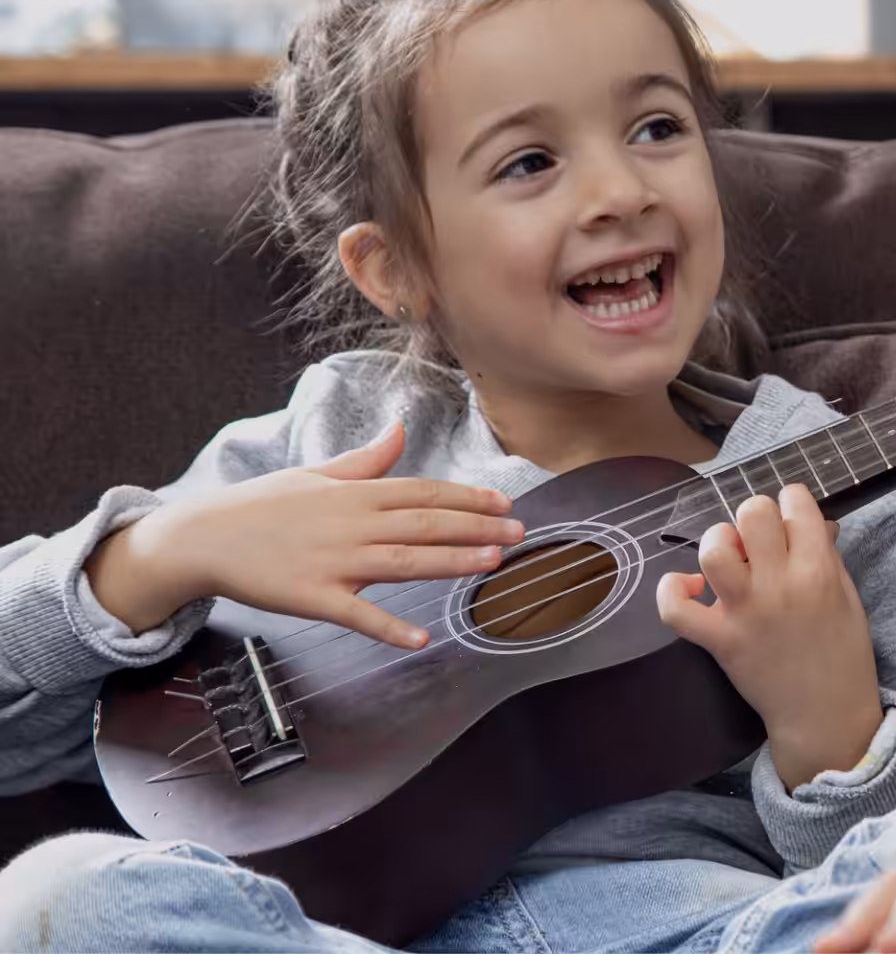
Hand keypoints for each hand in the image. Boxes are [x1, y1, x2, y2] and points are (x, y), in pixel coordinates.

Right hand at [88, 422, 522, 648]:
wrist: (202, 538)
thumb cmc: (260, 507)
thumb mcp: (314, 474)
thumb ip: (365, 461)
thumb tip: (399, 432)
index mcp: (355, 494)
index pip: (423, 491)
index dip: (467, 497)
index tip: (503, 503)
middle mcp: (352, 524)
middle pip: (425, 523)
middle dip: (476, 527)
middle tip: (518, 533)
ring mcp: (334, 561)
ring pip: (404, 561)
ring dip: (451, 562)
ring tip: (491, 562)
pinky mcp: (313, 596)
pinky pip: (357, 614)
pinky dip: (388, 627)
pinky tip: (420, 637)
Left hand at [656, 483, 881, 787]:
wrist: (826, 715)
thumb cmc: (843, 654)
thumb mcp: (848, 596)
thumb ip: (826, 555)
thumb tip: (810, 521)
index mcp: (819, 570)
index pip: (795, 503)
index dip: (790, 503)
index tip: (789, 520)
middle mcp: (781, 585)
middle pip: (752, 513)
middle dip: (755, 517)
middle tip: (760, 541)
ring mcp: (747, 612)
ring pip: (714, 549)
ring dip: (719, 542)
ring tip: (730, 558)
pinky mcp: (720, 640)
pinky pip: (676, 609)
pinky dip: (673, 590)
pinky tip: (690, 586)